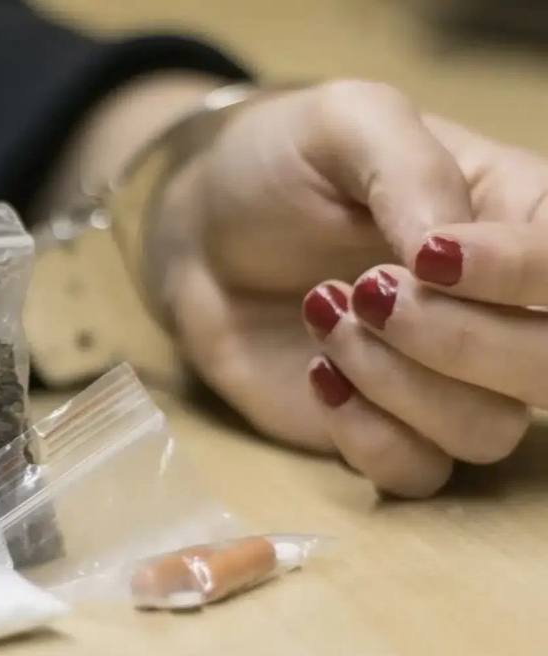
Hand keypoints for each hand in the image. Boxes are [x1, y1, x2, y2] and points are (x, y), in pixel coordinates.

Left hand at [152, 80, 546, 495]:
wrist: (200, 235)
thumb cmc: (280, 165)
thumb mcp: (344, 123)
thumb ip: (408, 170)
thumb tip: (446, 253)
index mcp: (520, 219)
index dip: (519, 275)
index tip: (429, 257)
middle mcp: (503, 310)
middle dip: (460, 341)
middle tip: (366, 291)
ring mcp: (448, 380)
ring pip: (486, 431)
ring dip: (397, 382)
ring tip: (324, 313)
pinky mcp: (385, 430)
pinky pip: (418, 473)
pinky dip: (367, 435)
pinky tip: (317, 376)